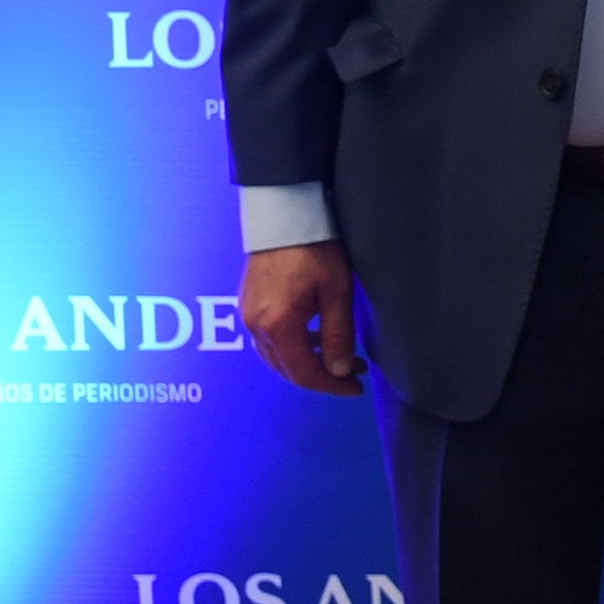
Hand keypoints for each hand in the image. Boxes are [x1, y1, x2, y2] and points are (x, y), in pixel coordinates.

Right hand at [240, 243, 363, 396]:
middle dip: (321, 375)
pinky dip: (293, 346)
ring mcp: (248, 315)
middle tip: (354, 372)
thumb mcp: (336, 292)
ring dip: (307, 361)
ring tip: (340, 356)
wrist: (284, 215)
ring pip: (276, 355)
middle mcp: (255, 326)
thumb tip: (339, 371)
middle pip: (286, 368)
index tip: (356, 388)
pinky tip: (315, 336)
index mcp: (277, 326)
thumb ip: (338, 335)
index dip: (330, 385)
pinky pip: (269, 338)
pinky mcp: (248, 304)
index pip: (303, 372)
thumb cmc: (316, 249)